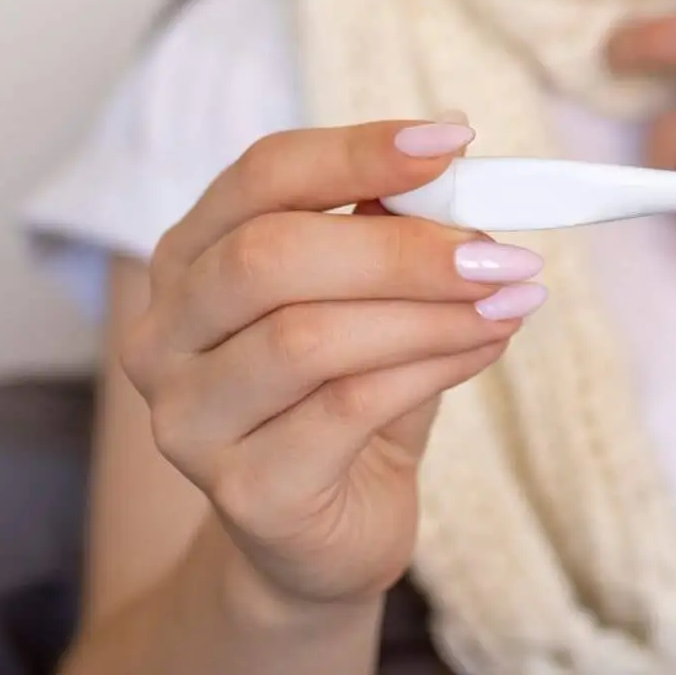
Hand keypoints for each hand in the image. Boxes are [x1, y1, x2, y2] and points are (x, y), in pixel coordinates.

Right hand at [118, 120, 546, 610]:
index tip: (454, 142)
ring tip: (510, 300)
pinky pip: (345, 409)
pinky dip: (431, 367)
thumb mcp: (369, 297)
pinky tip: (486, 346)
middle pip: (270, 255)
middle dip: (400, 247)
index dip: (357, 151)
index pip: (261, 175)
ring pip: (308, 338)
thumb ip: (393, 231)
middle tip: (496, 251)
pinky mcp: (242, 490)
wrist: (325, 533)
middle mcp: (165, 334)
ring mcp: (189, 418)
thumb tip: (454, 157)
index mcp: (190, 258)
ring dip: (430, 312)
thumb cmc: (347, 394)